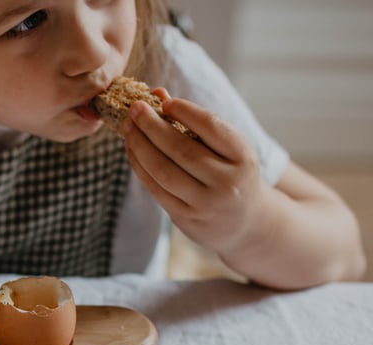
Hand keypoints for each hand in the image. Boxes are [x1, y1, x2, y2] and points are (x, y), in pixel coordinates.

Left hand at [120, 91, 265, 255]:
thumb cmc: (231, 172)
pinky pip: (156, 190)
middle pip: (181, 149)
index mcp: (244, 158)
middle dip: (153, 126)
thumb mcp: (227, 147)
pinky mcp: (186, 218)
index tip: (164, 101)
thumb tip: (157, 94)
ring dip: (140, 147)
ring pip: (163, 171)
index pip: (211, 127)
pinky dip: (140, 168)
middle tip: (135, 109)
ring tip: (128, 128)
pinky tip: (132, 151)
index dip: (185, 111)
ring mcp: (206, 204)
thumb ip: (195, 121)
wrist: (244, 222)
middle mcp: (228, 183)